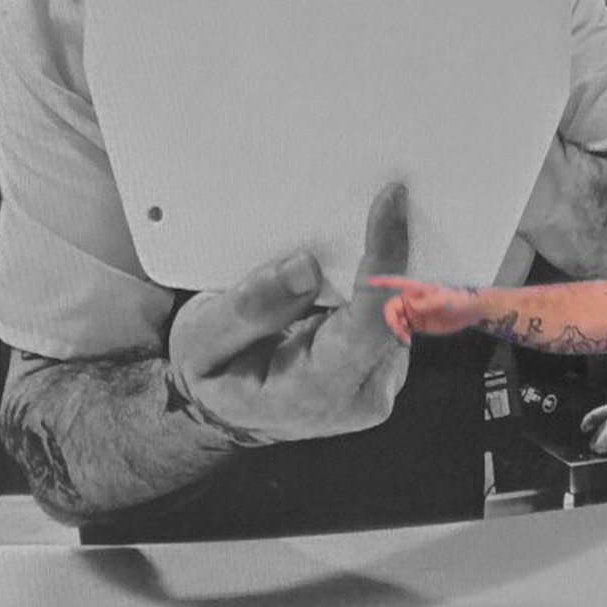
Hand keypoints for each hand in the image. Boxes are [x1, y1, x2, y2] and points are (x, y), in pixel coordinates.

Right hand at [170, 183, 410, 440]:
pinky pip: (399, 310)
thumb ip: (249, 308)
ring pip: (405, 308)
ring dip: (390, 263)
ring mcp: (382, 379)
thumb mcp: (200, 343)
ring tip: (370, 219)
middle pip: (399, 310)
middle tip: (384, 194)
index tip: (390, 204)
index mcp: (314, 393)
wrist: (232, 411)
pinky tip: (362, 256)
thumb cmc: (215, 374)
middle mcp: (362, 393)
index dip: (384, 262)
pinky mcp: (389, 361)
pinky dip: (384, 279)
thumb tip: (306, 267)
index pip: (368, 324)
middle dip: (393, 251)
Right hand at [370, 277, 484, 345]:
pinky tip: (409, 341)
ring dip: (398, 331)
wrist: (471, 311)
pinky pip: (405, 332)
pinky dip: (403, 337)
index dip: (382, 282)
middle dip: (393, 322)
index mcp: (416, 290)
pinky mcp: (420, 326)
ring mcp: (415, 314)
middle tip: (401, 333)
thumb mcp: (444, 298)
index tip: (370, 281)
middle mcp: (412, 301)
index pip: (396, 284)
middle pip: (392, 310)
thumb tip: (412, 305)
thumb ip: (428, 301)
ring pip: (397, 322)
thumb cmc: (459, 298)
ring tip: (407, 339)